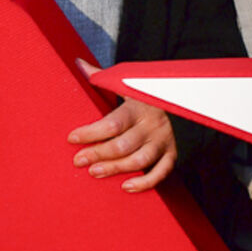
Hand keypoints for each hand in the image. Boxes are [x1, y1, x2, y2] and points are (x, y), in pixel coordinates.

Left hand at [70, 60, 176, 191]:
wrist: (179, 99)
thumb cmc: (142, 96)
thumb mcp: (125, 84)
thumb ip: (101, 77)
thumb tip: (78, 63)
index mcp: (139, 106)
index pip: (113, 122)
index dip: (91, 132)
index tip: (72, 138)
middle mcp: (153, 124)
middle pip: (124, 144)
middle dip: (98, 153)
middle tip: (78, 160)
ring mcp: (164, 140)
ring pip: (140, 160)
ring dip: (116, 168)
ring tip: (94, 172)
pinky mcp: (172, 154)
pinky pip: (161, 172)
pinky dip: (145, 182)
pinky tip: (125, 187)